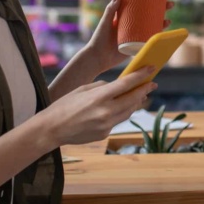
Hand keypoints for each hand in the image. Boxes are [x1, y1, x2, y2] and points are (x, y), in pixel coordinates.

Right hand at [36, 66, 156, 146]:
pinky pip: (118, 120)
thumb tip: (117, 86)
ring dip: (136, 102)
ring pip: (129, 111)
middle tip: (152, 84)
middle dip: (144, 90)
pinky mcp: (105, 133)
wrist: (51, 129)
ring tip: (140, 95)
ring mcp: (107, 124)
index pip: (126, 84)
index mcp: (99, 97)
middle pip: (133, 99)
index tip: (151, 69)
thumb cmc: (64, 105)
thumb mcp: (83, 89)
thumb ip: (102, 87)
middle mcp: (106, 111)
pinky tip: (121, 108)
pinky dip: (121, 113)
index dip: (141, 76)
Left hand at [83, 0, 175, 74]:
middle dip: (161, 10)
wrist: (98, 59)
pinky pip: (149, 40)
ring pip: (152, 27)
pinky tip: (165, 35)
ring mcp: (135, 36)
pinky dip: (158, 37)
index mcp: (125, 17)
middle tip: (171, 4)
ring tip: (169, 20)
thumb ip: (110, 10)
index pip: (140, 6)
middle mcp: (132, 25)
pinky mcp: (137, 46)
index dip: (150, 0)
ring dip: (162, 23)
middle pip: (150, 15)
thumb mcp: (105, 22)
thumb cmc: (98, 39)